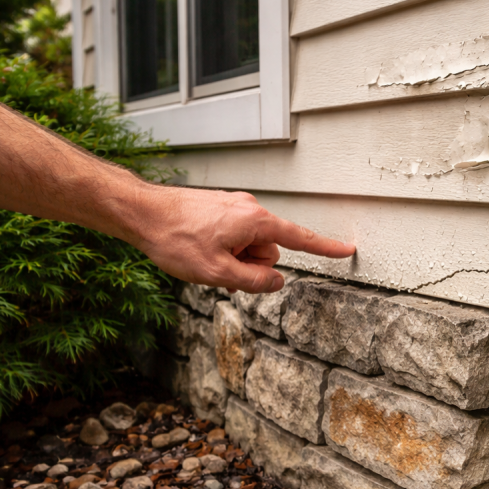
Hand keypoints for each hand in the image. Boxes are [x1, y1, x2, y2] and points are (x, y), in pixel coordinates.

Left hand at [133, 186, 354, 293]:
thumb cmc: (174, 238)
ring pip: (249, 245)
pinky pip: (235, 236)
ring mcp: (233, 206)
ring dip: (234, 258)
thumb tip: (276, 281)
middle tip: (220, 269)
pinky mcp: (220, 208)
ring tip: (204, 258)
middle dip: (251, 265)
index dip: (325, 248)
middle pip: (269, 250)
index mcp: (255, 221)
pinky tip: (199, 250)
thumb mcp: (217, 272)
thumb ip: (254, 281)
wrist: (140, 212)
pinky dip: (224, 249)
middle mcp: (249, 208)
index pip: (300, 238)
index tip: (347, 250)